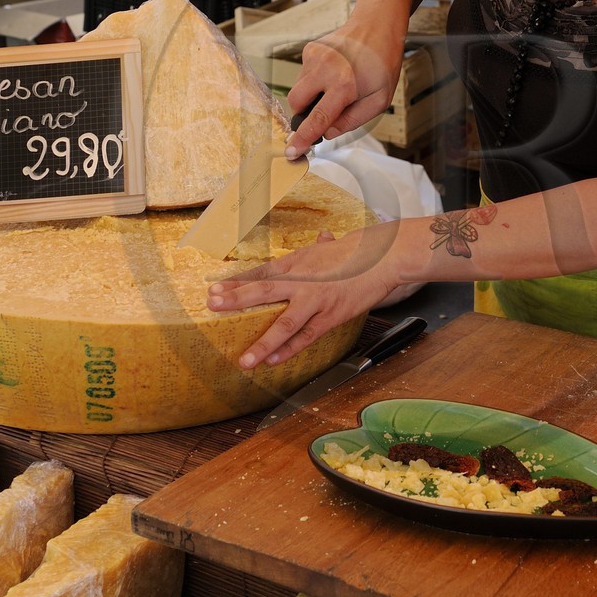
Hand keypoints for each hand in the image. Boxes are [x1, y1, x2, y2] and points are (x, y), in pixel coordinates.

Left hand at [207, 224, 403, 366]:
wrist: (383, 258)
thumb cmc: (357, 252)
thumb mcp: (332, 246)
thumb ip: (321, 246)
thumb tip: (323, 236)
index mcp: (297, 262)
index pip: (261, 273)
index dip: (236, 282)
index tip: (214, 290)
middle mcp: (302, 280)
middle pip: (264, 290)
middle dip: (236, 299)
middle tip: (213, 306)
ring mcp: (316, 299)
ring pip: (284, 323)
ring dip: (262, 342)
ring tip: (244, 359)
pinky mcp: (331, 316)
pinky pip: (306, 336)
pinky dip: (289, 349)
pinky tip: (273, 360)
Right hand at [285, 19, 404, 157]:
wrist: (378, 26)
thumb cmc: (382, 63)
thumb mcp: (379, 100)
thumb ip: (353, 120)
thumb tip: (328, 132)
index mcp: (344, 85)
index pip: (317, 118)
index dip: (302, 138)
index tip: (291, 151)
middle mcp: (324, 69)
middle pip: (296, 103)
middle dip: (304, 113)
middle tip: (324, 110)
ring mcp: (314, 57)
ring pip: (299, 88)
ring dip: (312, 95)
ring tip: (337, 85)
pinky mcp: (309, 49)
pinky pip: (303, 74)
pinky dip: (314, 80)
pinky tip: (333, 72)